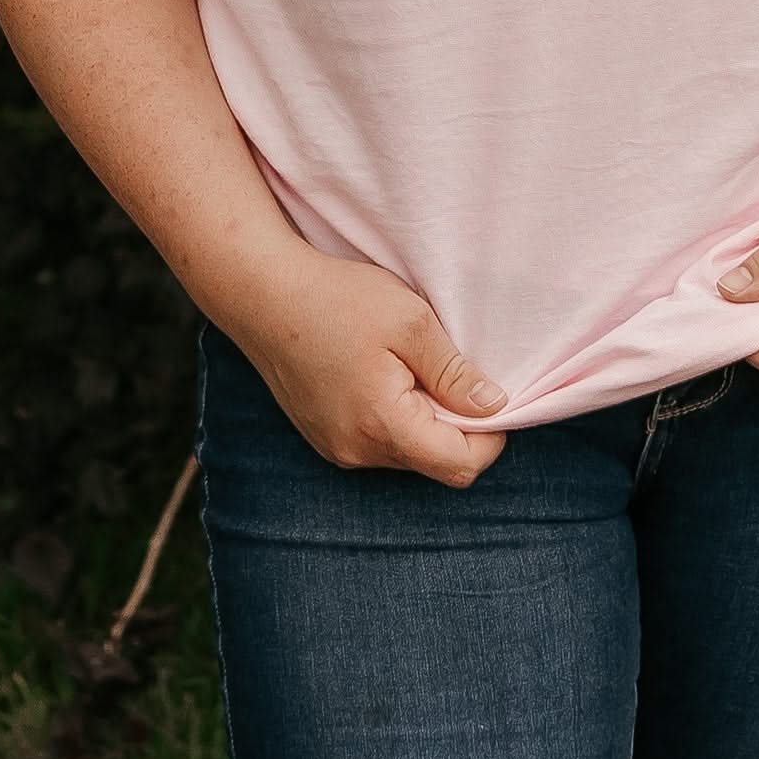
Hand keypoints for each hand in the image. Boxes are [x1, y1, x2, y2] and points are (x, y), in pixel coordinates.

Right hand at [210, 251, 509, 486]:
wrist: (263, 294)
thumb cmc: (337, 300)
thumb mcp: (411, 323)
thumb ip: (455, 373)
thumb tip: (495, 406)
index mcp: (382, 426)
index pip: (460, 465)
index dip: (491, 437)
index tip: (492, 393)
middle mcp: (356, 452)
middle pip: (435, 463)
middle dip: (459, 428)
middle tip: (453, 372)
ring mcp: (335, 448)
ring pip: (407, 453)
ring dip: (426, 422)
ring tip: (414, 368)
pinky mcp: (323, 436)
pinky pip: (377, 443)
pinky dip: (397, 418)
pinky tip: (386, 374)